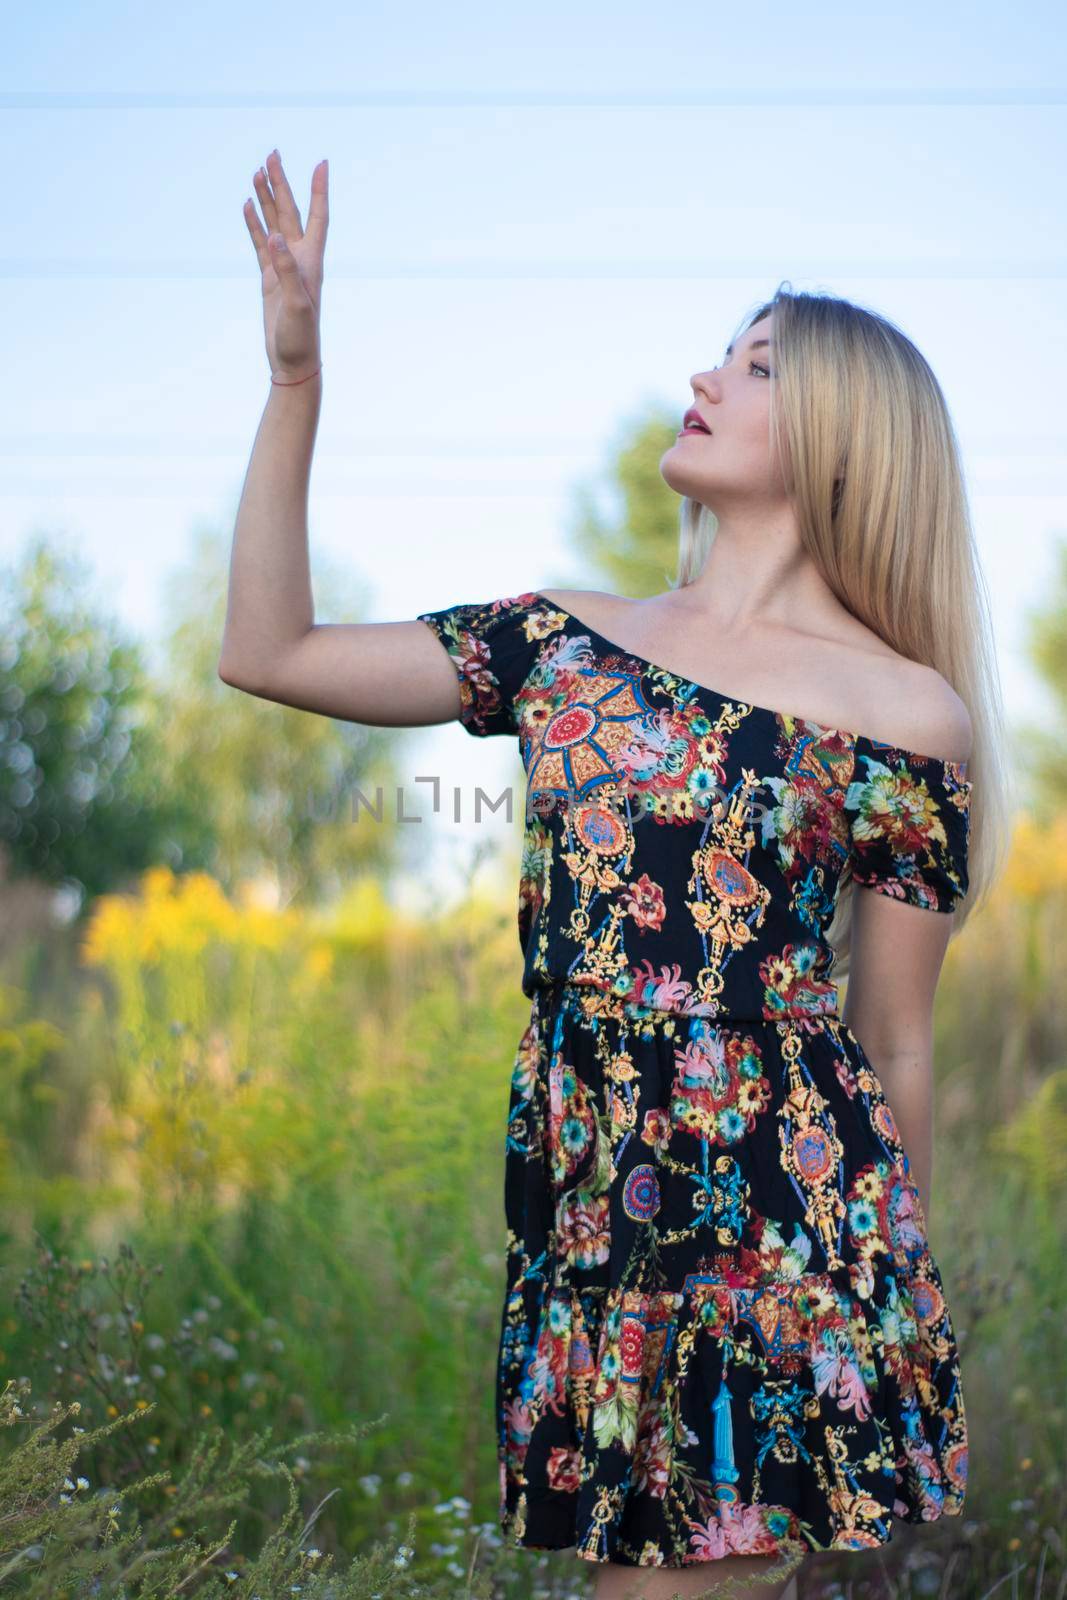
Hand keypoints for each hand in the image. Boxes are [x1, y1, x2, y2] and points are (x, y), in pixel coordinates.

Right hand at [243, 150, 327, 382]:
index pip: (317, 217)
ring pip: (274, 223)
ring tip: (257, 172)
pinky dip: (254, 224)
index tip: (321, 163)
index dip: (319, 190)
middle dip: (282, 184)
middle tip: (272, 154)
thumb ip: (287, 269)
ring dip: (267, 198)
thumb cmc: (301, 337)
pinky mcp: (270, 278)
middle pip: (291, 212)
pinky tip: (247, 206)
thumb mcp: (297, 304)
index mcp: (312, 262)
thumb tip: (274, 236)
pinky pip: (259, 244)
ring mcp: (283, 267)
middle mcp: (300, 259)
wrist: (294, 362)